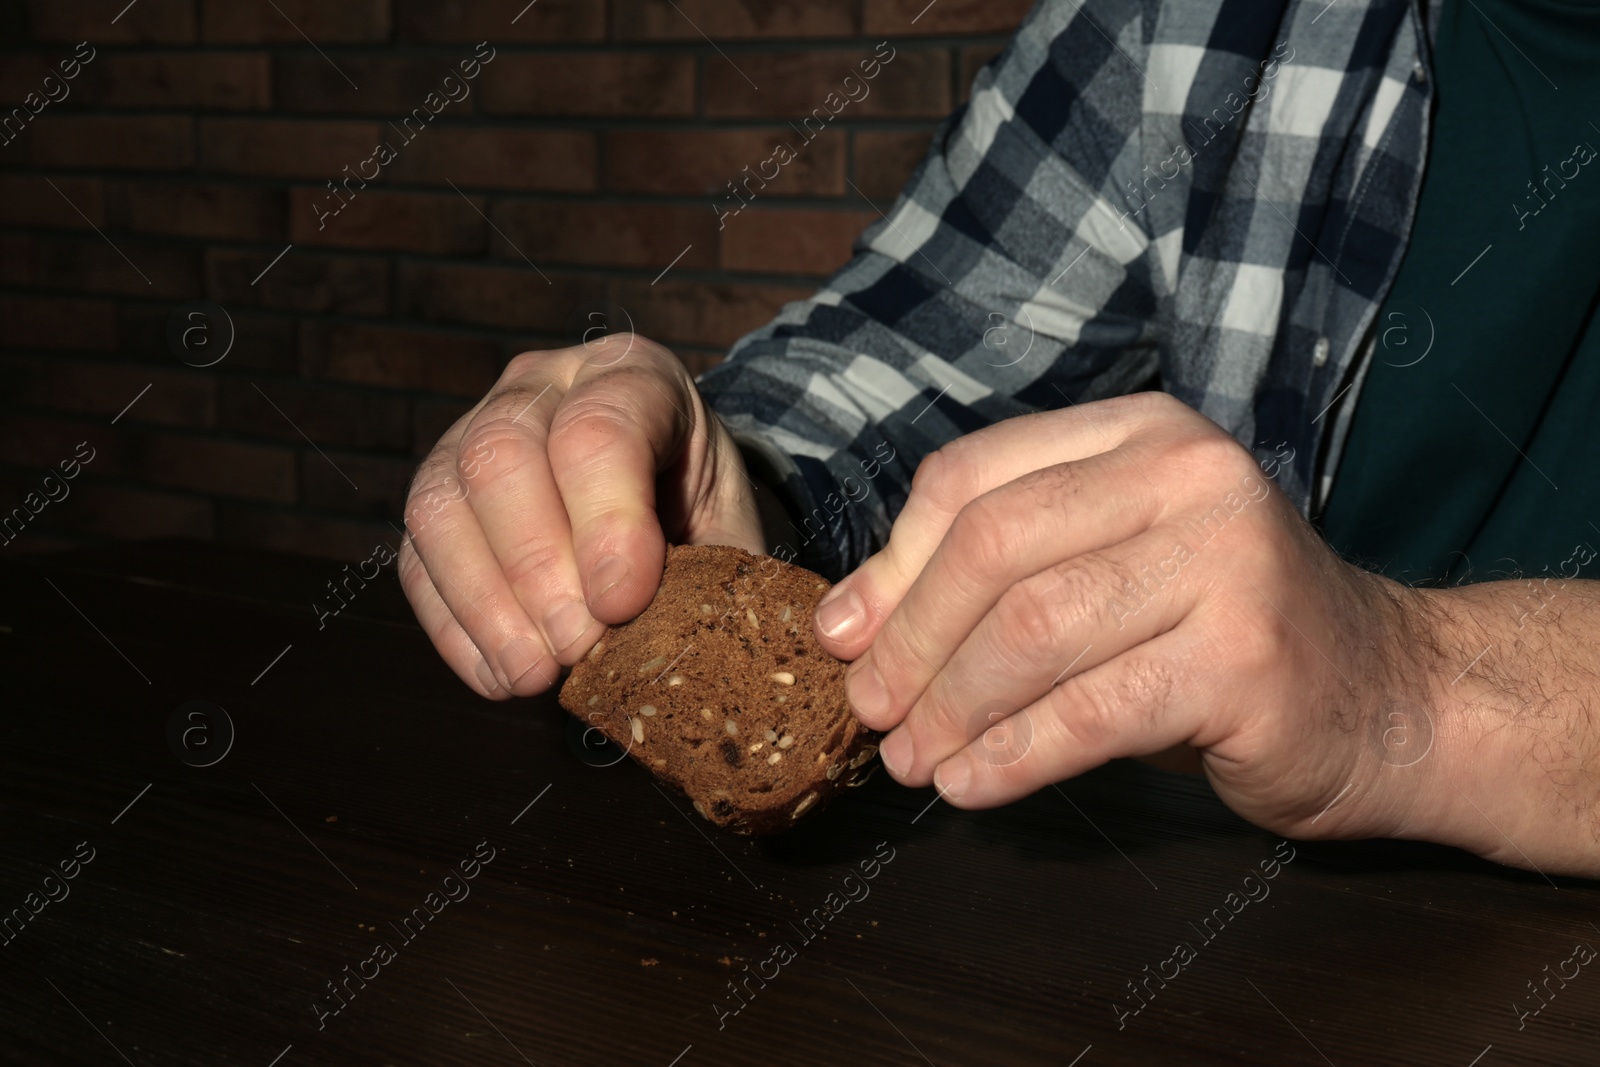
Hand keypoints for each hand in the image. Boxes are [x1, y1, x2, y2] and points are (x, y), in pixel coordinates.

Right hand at [399, 333, 763, 698]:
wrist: (671, 501)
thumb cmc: (703, 514)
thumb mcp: (732, 528)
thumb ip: (713, 573)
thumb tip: (673, 645)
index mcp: (632, 373)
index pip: (598, 428)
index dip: (606, 521)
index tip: (623, 602)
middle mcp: (541, 386)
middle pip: (502, 454)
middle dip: (537, 566)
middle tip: (578, 647)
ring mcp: (472, 433)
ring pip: (442, 504)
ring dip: (486, 605)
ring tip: (536, 676)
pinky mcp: (437, 500)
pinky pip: (418, 560)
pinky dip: (456, 629)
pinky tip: (503, 677)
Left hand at [811, 391, 1431, 841]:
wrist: (1392, 698)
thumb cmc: (1221, 636)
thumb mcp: (1109, 571)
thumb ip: (997, 575)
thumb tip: (851, 621)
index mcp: (1140, 433)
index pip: (974, 477)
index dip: (893, 564)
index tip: (844, 636)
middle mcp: (1189, 474)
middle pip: (993, 547)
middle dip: (912, 641)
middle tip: (870, 709)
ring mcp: (1228, 560)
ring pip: (1033, 631)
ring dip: (951, 708)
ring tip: (912, 760)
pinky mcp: (1246, 658)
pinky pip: (1088, 713)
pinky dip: (1011, 757)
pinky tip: (970, 786)